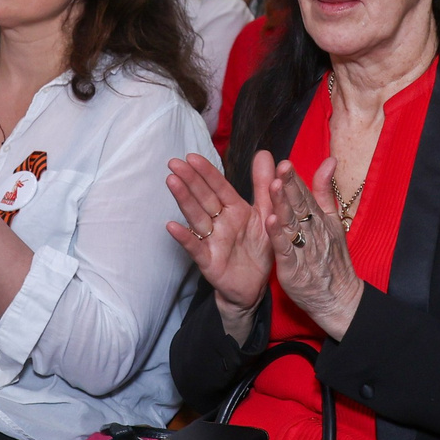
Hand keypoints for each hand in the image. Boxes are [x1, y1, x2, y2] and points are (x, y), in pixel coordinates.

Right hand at [166, 152, 276, 329]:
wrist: (256, 287)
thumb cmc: (258, 249)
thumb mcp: (267, 213)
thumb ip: (264, 185)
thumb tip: (264, 152)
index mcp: (235, 210)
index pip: (219, 187)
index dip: (206, 172)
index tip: (192, 156)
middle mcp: (220, 222)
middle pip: (204, 198)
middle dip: (190, 180)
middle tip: (174, 162)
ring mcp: (212, 241)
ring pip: (197, 217)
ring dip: (184, 200)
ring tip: (172, 182)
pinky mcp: (209, 261)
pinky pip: (196, 248)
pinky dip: (185, 237)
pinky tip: (172, 225)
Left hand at [261, 157, 365, 340]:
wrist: (339, 297)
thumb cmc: (332, 258)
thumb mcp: (333, 221)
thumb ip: (325, 191)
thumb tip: (329, 160)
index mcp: (319, 219)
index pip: (306, 195)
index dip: (295, 180)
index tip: (285, 163)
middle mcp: (312, 232)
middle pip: (299, 206)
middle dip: (289, 187)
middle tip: (281, 168)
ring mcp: (303, 250)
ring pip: (291, 224)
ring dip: (282, 205)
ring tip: (273, 187)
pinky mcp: (293, 268)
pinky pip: (285, 249)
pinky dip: (278, 236)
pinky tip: (270, 222)